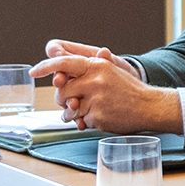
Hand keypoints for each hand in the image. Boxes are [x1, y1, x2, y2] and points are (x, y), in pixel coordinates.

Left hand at [30, 43, 175, 132]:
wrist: (151, 106)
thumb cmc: (130, 90)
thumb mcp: (111, 71)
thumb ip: (88, 70)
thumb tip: (61, 72)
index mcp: (97, 66)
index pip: (63, 63)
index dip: (46, 67)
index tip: (33, 72)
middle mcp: (94, 80)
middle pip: (62, 90)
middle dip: (63, 99)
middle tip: (72, 102)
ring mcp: (96, 99)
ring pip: (69, 108)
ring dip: (73, 113)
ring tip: (87, 112)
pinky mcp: (98, 115)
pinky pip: (81, 121)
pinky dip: (87, 122)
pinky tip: (100, 118)